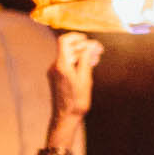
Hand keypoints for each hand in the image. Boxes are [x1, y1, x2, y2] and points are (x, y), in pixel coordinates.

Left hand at [46, 31, 102, 149]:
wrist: (65, 118)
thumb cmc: (76, 101)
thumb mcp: (85, 79)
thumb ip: (86, 59)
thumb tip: (90, 44)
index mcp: (61, 65)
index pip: (64, 41)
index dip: (76, 36)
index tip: (88, 38)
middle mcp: (55, 66)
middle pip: (68, 48)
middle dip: (84, 46)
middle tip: (98, 50)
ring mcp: (54, 72)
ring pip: (69, 56)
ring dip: (82, 54)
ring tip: (96, 57)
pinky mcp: (56, 77)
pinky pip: (67, 64)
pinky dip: (77, 62)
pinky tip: (88, 65)